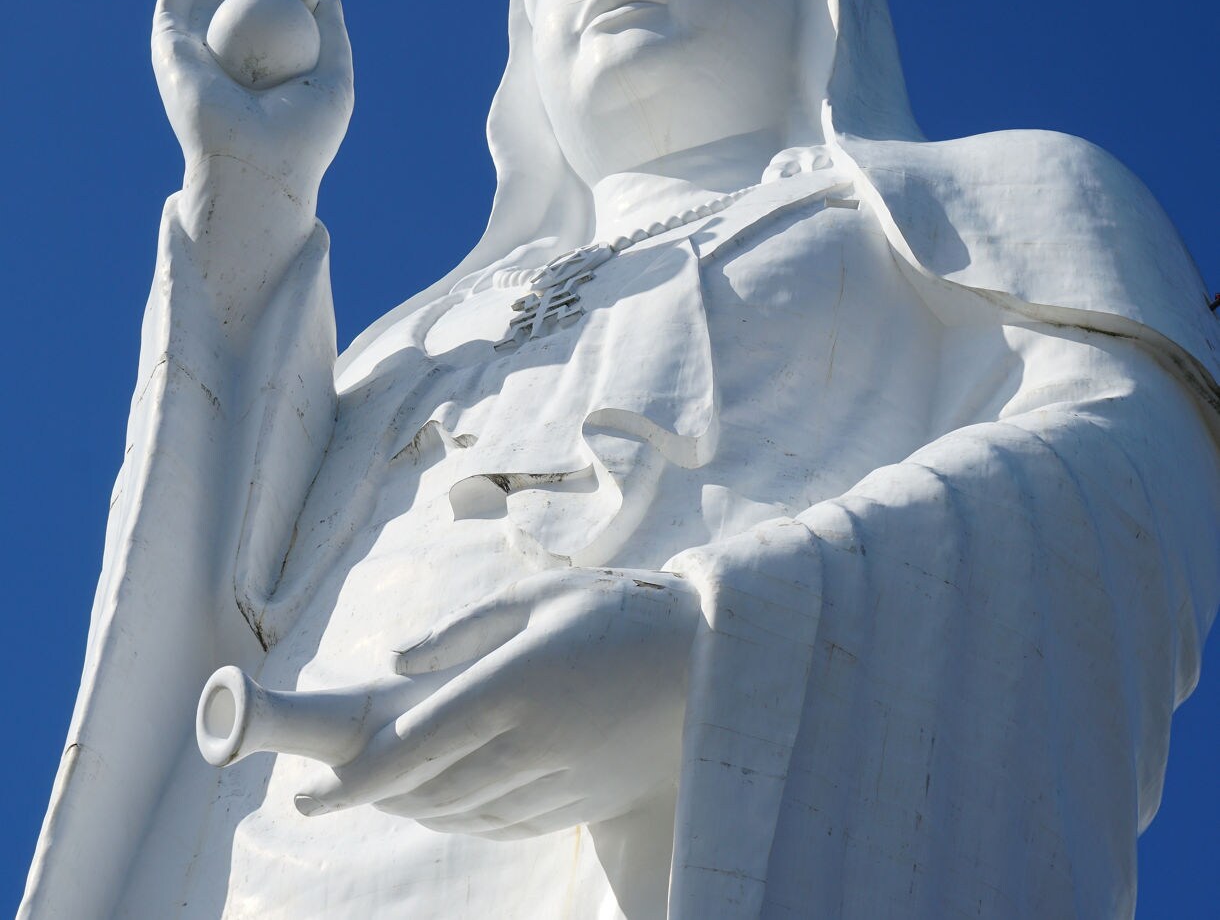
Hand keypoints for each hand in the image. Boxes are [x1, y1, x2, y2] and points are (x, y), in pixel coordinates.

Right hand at [152, 0, 352, 197]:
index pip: (281, 23)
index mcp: (273, 75)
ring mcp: (201, 60)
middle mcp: (235, 66)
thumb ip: (336, 40)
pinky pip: (173, 11)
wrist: (260, 165)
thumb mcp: (336, 83)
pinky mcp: (172, 58)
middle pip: (239, 1)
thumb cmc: (304, 137)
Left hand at [296, 567, 699, 838]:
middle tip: (336, 788)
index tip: (307, 795)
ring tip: (383, 796)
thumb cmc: (621, 610)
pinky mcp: (586, 801)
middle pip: (431, 790)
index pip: (414, 747)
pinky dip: (464, 822)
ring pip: (466, 815)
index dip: (354, 780)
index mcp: (515, 684)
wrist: (714, 659)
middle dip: (376, 796)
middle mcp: (533, 743)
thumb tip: (396, 663)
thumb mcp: (541, 594)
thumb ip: (463, 630)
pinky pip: (508, 825)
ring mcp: (562, 781)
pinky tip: (448, 807)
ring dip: (415, 811)